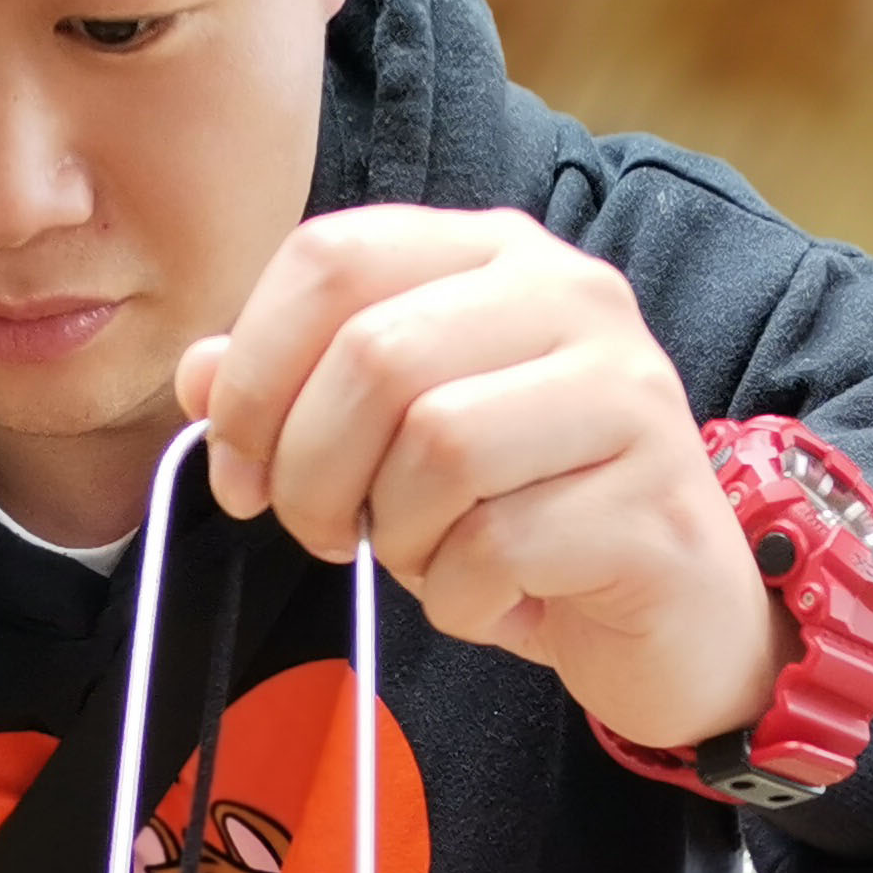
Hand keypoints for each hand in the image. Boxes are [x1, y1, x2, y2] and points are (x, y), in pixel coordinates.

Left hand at [177, 206, 790, 753]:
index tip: (235, 467)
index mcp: (497, 255)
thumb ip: (301, 391)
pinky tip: (491, 603)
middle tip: (322, 535)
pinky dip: (461, 599)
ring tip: (428, 564)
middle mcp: (573, 299)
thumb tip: (196, 374)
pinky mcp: (650, 503)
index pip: (334, 256)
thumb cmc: (529, 518)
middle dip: (311, 470)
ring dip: (398, 537)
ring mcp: (626, 395)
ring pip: (439, 449)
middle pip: (376, 357)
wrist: (676, 617)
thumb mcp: (400, 445)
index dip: (253, 369)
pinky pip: (500, 548)